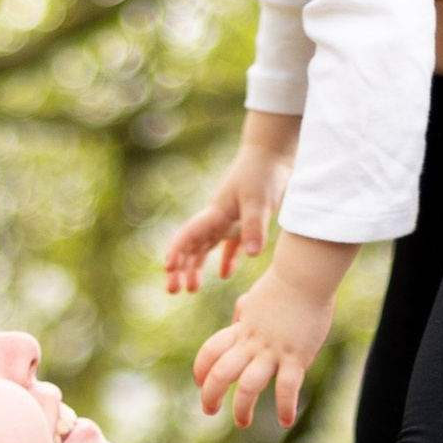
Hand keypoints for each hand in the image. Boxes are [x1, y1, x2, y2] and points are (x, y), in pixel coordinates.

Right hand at [166, 115, 297, 293]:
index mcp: (216, 213)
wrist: (273, 152)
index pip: (190, 235)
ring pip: (206, 247)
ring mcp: (229, 219)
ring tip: (191, 289)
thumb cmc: (263, 172)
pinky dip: (226, 260)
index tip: (169, 269)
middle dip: (181, 268)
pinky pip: (230, 244)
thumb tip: (251, 255)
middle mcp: (217, 217)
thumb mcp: (259, 200)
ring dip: (196, 267)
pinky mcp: (244, 220)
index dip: (178, 252)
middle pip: (192, 246)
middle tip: (173, 290)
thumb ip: (254, 226)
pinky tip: (225, 275)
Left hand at [195, 236, 351, 430]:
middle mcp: (251, 342)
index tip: (200, 383)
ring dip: (242, 407)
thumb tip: (240, 316)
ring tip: (241, 423)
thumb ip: (246, 310)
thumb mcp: (257, 297)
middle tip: (208, 410)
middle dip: (211, 395)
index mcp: (241, 328)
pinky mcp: (295, 356)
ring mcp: (272, 351)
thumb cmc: (286, 283)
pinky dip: (285, 407)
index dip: (201, 369)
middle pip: (220, 373)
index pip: (211, 351)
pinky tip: (286, 421)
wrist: (304, 274)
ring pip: (247, 385)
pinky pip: (287, 387)